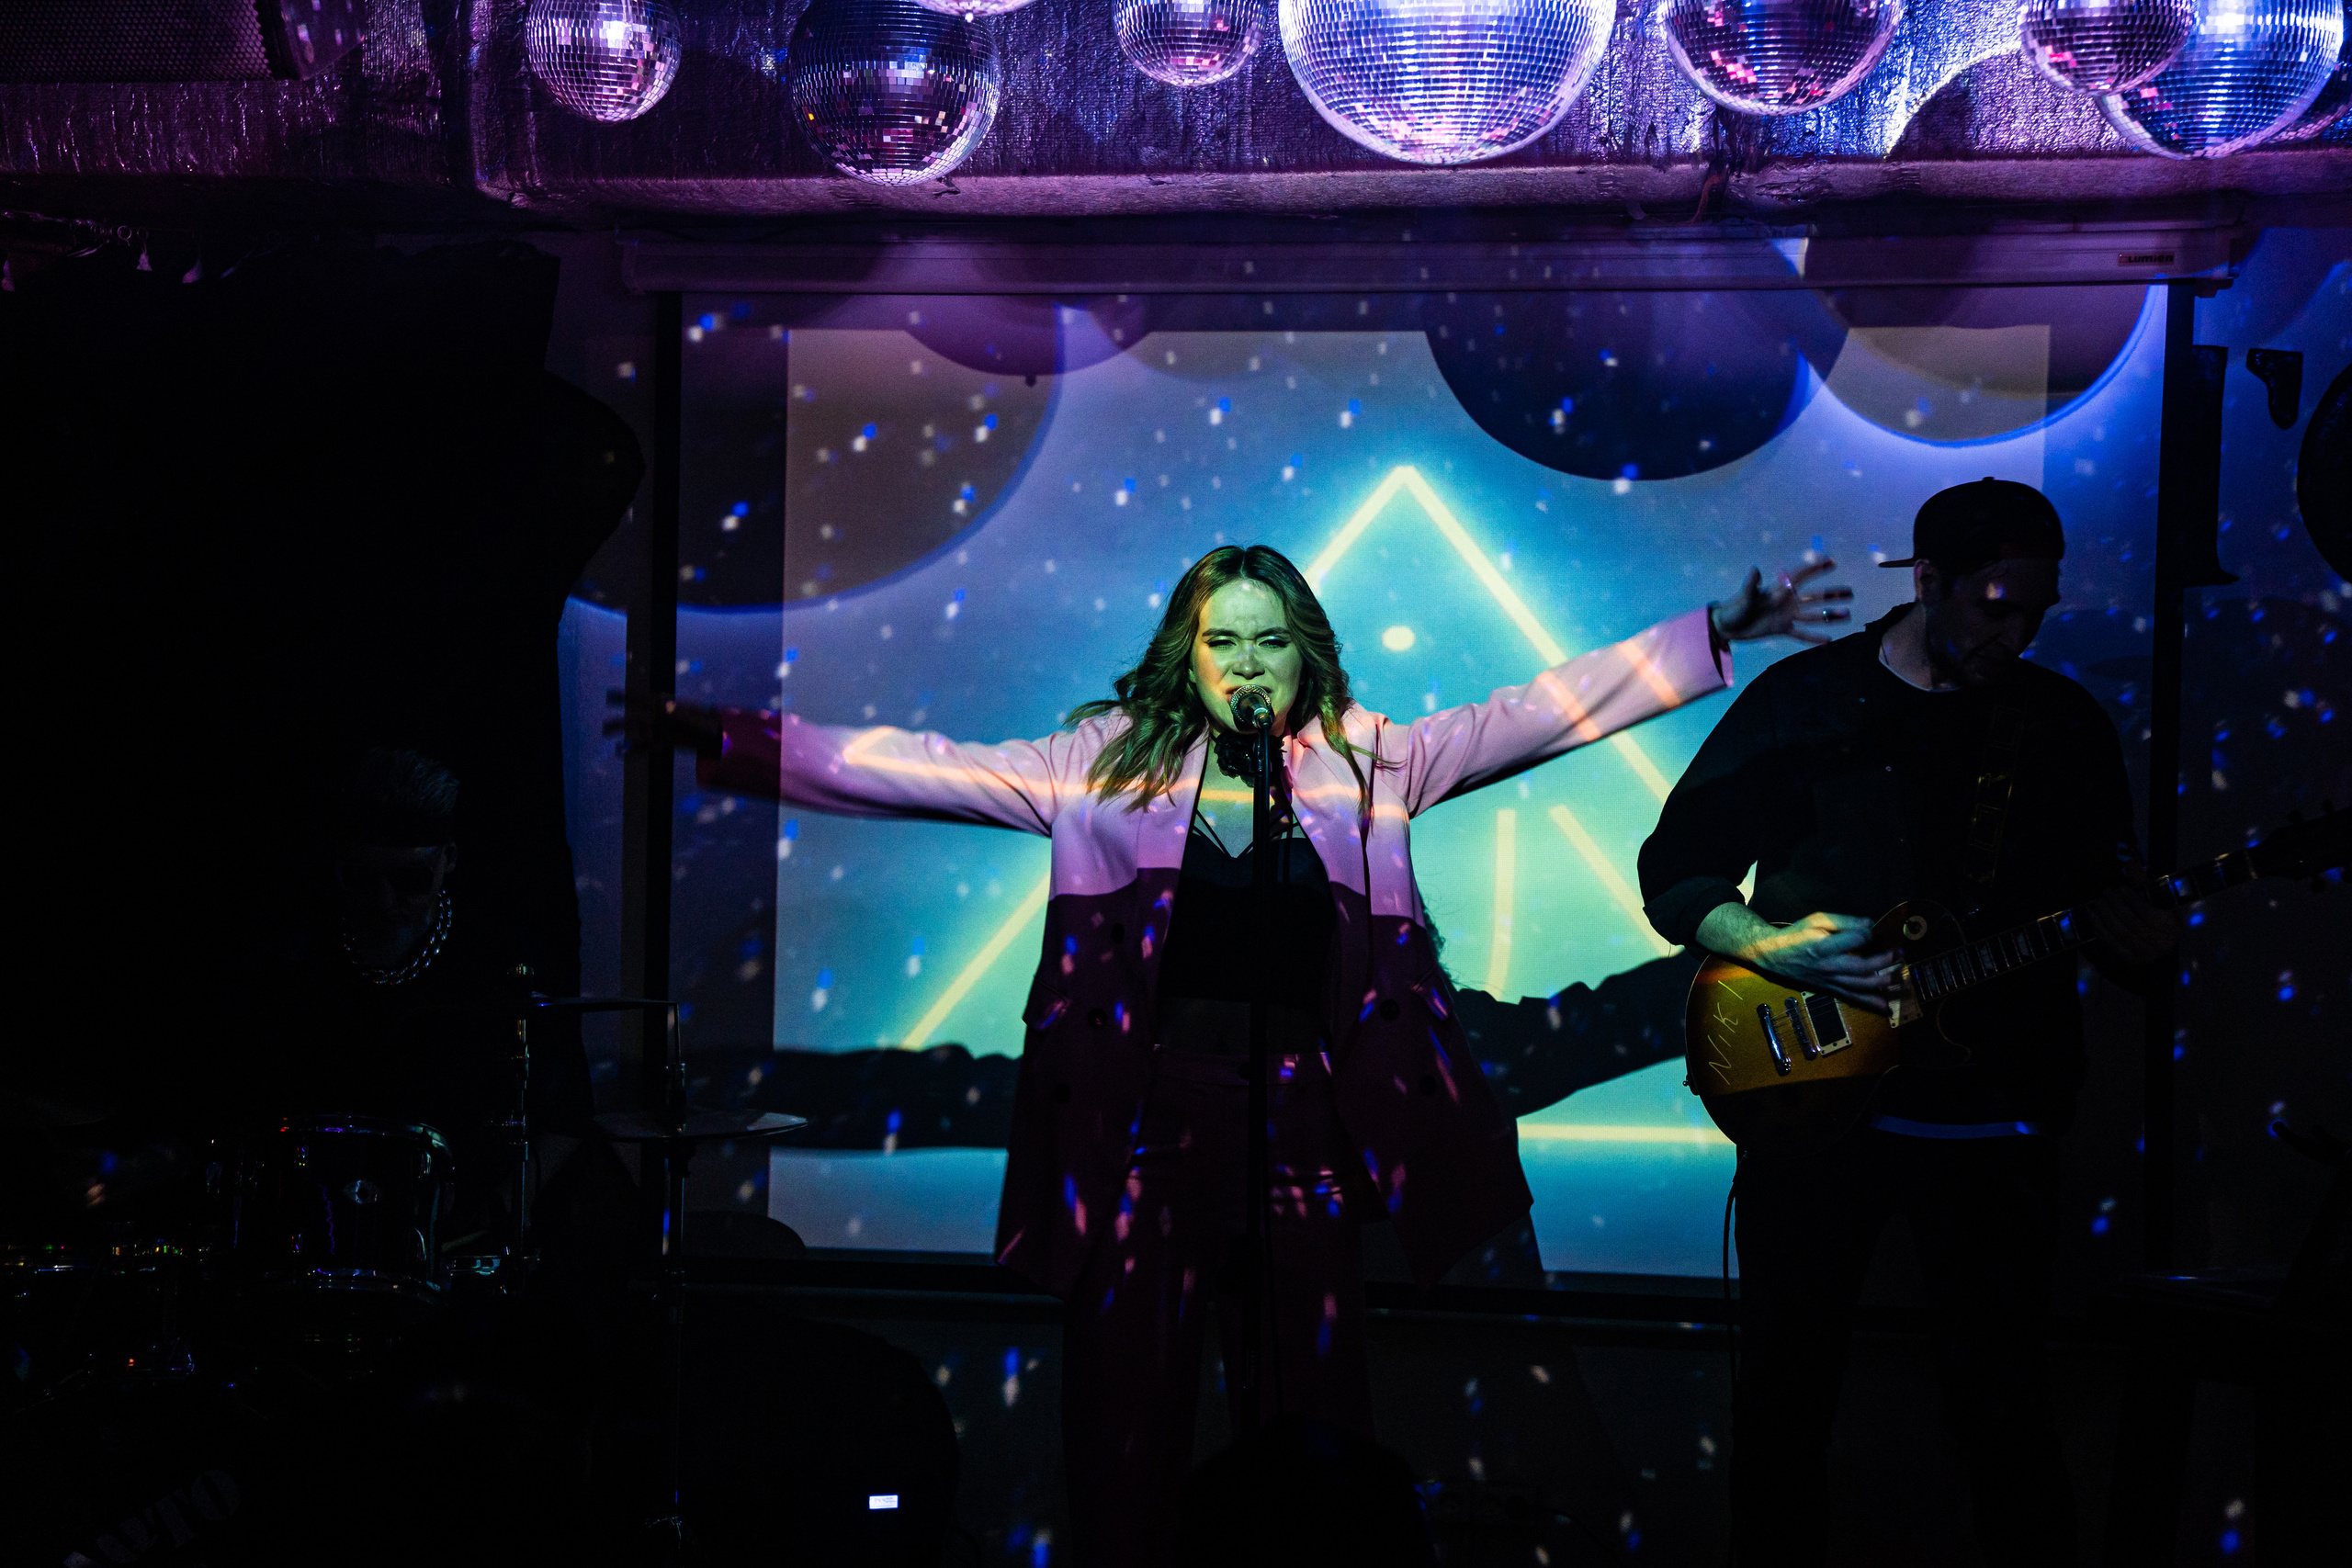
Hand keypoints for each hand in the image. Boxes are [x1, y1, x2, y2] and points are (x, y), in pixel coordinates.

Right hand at [603, 689, 724, 755]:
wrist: (715, 734)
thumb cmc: (705, 723)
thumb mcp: (692, 718)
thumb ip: (677, 712)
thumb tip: (664, 704)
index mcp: (665, 707)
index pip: (641, 699)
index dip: (625, 696)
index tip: (609, 695)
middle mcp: (659, 718)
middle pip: (634, 719)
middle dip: (617, 721)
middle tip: (602, 726)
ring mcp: (661, 730)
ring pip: (636, 732)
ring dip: (621, 733)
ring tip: (605, 734)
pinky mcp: (664, 742)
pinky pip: (645, 746)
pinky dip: (633, 749)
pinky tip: (620, 752)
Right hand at [1697, 904, 1903, 1014]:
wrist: (1774, 955)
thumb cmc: (1796, 934)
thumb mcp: (1817, 919)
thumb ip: (1844, 921)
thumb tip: (1869, 924)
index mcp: (1824, 946)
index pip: (1855, 940)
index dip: (1867, 934)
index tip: (1871, 930)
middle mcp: (1828, 966)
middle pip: (1862, 967)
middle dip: (1884, 961)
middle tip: (1899, 954)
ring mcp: (1829, 980)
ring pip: (1860, 985)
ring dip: (1883, 982)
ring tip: (1899, 977)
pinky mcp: (1829, 989)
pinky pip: (1852, 998)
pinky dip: (1870, 1003)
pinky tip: (1887, 1006)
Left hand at [1710, 560, 1853, 645]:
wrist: (1726, 626)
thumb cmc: (1734, 608)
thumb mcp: (1743, 596)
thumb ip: (1751, 585)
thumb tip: (1754, 569)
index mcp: (1779, 590)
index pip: (1801, 576)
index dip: (1816, 568)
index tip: (1832, 562)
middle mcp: (1787, 602)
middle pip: (1814, 596)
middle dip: (1832, 593)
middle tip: (1851, 593)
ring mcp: (1786, 616)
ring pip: (1813, 615)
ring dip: (1830, 616)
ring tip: (1848, 615)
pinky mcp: (1782, 630)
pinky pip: (1802, 634)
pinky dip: (1814, 638)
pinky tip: (1828, 641)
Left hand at [2078, 882, 2179, 968]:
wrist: (2154, 942)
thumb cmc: (2156, 914)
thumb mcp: (2154, 898)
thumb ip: (2143, 882)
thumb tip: (2130, 863)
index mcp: (2174, 928)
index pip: (2148, 914)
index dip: (2131, 900)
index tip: (2120, 888)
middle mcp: (2162, 945)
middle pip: (2132, 923)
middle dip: (2115, 905)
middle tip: (2106, 892)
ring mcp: (2146, 955)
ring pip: (2120, 933)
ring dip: (2105, 915)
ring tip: (2098, 902)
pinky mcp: (2130, 961)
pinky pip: (2110, 943)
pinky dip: (2099, 927)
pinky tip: (2092, 915)